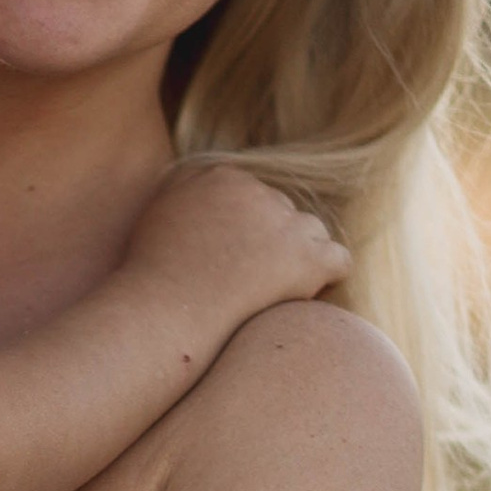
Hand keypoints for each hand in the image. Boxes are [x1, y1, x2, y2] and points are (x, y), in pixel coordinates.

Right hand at [121, 163, 348, 332]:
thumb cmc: (151, 275)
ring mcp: (286, 225)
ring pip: (312, 234)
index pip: (254, 197)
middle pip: (283, 213)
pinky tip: (305, 298)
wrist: (162, 313)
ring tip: (273, 294)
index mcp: (223, 178)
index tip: (229, 261)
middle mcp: (259, 193)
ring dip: (298, 259)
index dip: (246, 229)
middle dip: (272, 243)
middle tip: (248, 283)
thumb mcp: (157, 212)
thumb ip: (184, 188)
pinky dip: (327, 279)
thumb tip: (202, 178)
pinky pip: (339, 260)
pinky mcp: (307, 259)